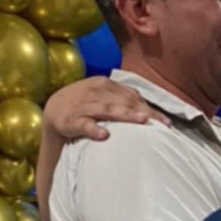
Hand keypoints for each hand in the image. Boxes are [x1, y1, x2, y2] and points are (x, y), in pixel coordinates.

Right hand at [44, 77, 170, 140]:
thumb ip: (124, 100)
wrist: (54, 108)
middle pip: (125, 102)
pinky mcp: (72, 120)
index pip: (133, 97)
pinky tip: (104, 135)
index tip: (166, 123)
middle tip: (159, 123)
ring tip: (142, 121)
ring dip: (126, 115)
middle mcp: (97, 92)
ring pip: (108, 110)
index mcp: (107, 85)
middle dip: (143, 112)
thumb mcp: (104, 96)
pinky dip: (94, 129)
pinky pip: (85, 124)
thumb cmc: (86, 104)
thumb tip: (150, 111)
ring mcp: (85, 105)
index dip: (150, 109)